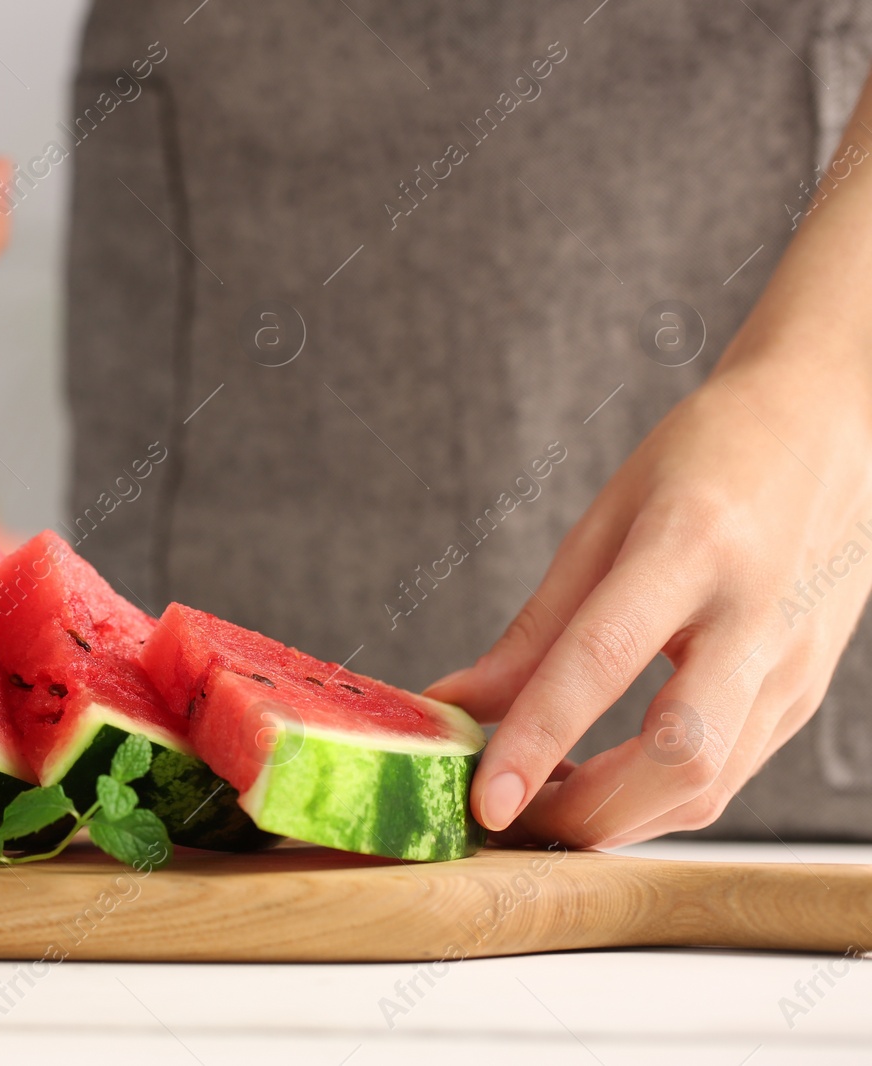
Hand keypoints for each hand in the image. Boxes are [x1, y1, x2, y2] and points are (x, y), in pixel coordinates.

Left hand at [426, 346, 871, 847]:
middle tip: (511, 816)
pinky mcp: (804, 695)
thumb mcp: (606, 518)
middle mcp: (755, 614)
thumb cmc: (711, 458)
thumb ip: (535, 627)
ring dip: (618, 817)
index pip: (603, 661)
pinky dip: (655, 798)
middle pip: (681, 755)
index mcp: (691, 547)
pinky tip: (601, 780)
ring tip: (544, 800)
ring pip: (710, 785)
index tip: (486, 798)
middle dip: (587, 811)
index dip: (539, 740)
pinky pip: (728, 775)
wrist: (834, 425)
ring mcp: (794, 664)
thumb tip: (457, 702)